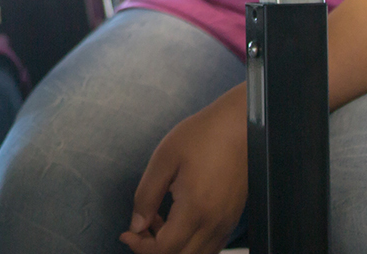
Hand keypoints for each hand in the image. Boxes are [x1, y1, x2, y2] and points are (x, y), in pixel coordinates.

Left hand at [122, 88, 249, 253]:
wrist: (239, 125)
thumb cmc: (203, 135)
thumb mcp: (164, 159)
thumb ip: (147, 195)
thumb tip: (136, 224)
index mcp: (195, 210)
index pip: (164, 250)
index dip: (141, 247)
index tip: (127, 233)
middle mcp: (214, 224)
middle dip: (154, 249)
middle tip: (140, 227)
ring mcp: (227, 223)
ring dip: (174, 247)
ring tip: (158, 221)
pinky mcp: (232, 217)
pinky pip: (211, 245)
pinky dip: (191, 244)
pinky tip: (179, 221)